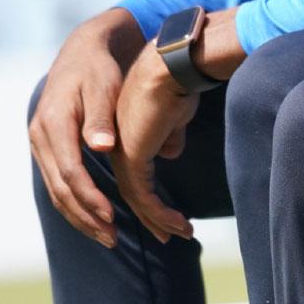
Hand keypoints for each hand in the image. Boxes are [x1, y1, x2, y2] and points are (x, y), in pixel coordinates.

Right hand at [29, 9, 144, 247]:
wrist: (81, 53)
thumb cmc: (98, 68)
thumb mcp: (103, 85)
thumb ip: (101, 116)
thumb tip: (101, 147)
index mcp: (53, 123)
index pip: (70, 171)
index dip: (90, 196)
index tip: (112, 215)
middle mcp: (40, 138)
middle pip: (60, 189)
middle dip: (86, 216)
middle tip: (113, 238)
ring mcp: (41, 145)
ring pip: (57, 191)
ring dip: (80, 217)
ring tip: (107, 237)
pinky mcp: (48, 148)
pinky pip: (58, 184)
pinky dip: (75, 204)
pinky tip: (94, 218)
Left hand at [110, 47, 198, 243]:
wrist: (172, 67)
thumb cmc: (178, 82)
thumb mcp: (176, 113)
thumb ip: (170, 134)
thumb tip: (169, 152)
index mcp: (128, 135)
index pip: (135, 174)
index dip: (151, 197)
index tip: (167, 215)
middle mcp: (120, 147)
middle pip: (133, 192)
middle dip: (153, 217)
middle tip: (169, 236)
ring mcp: (124, 154)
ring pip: (138, 199)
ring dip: (161, 220)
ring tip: (184, 233)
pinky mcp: (132, 159)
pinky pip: (144, 197)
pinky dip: (161, 214)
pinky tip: (179, 223)